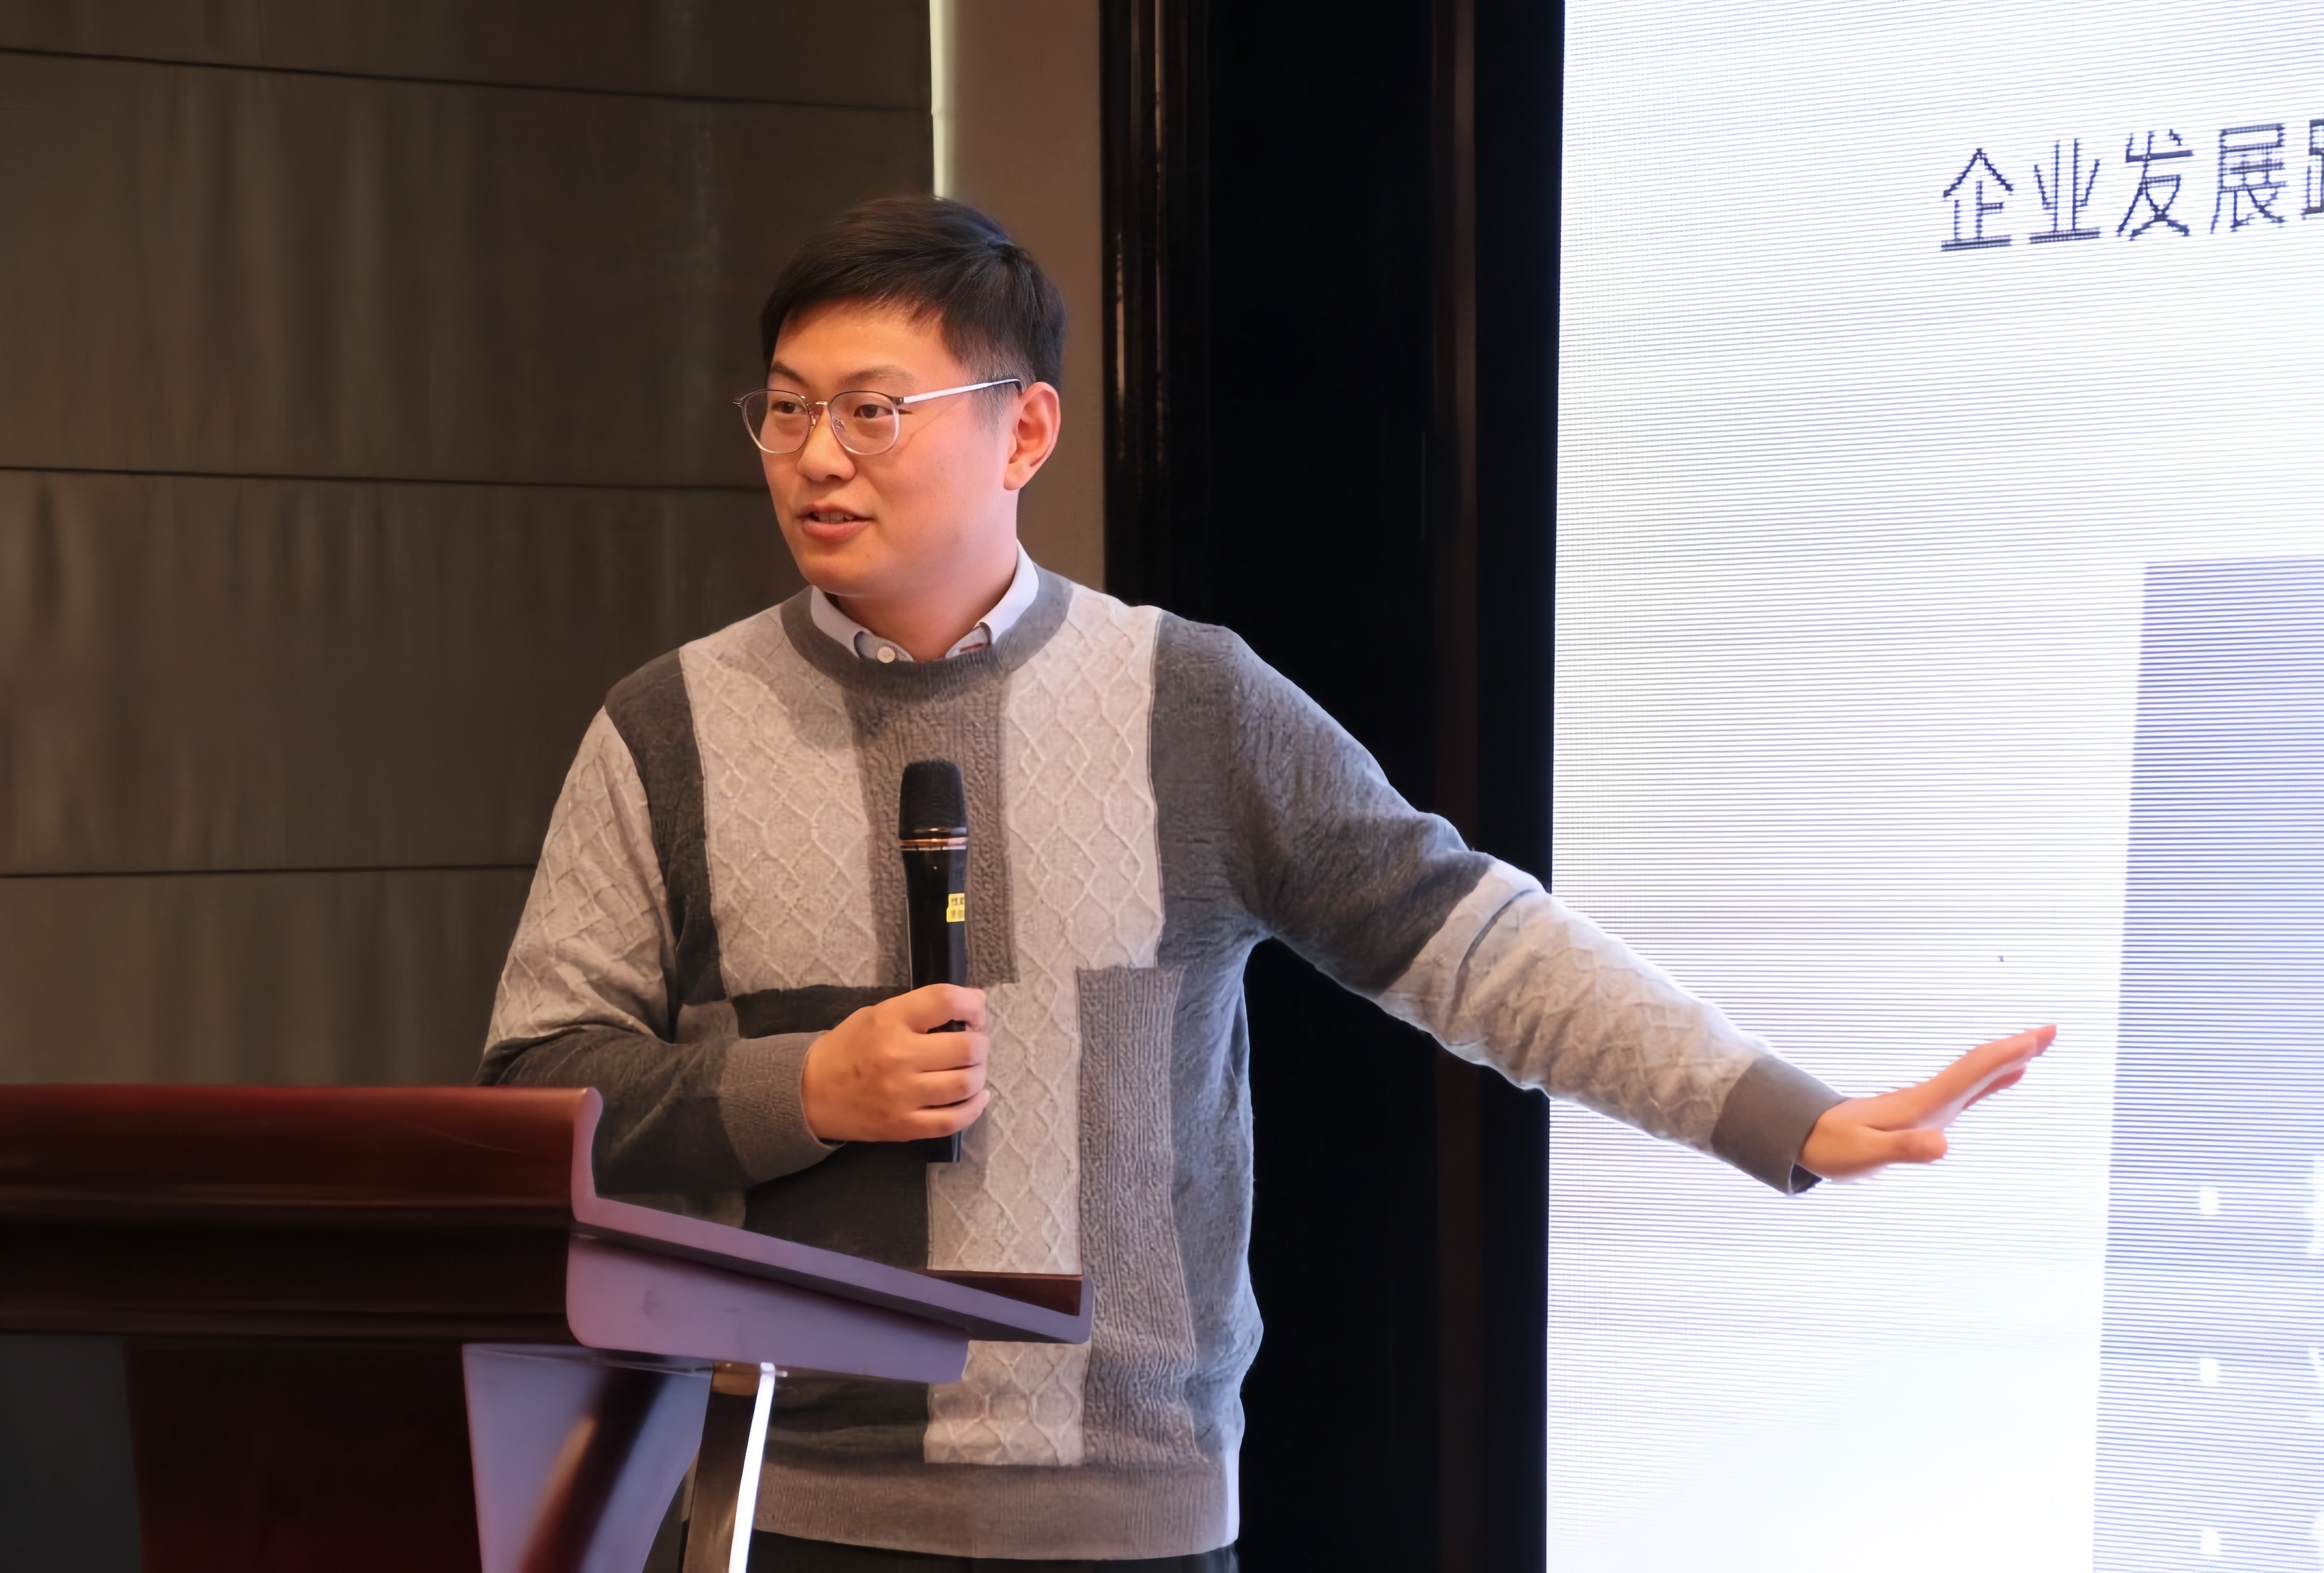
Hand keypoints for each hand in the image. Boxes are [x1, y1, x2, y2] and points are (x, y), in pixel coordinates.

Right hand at [800, 985, 990, 1143]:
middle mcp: (898, 1057)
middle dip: (980, 1043)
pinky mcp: (903, 1126)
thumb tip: (973, 1003)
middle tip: (974, 1043)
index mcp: (889, 1021)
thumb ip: (920, 1008)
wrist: (809, 1093)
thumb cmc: (848, 1049)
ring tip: (973, 1069)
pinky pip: (952, 1121)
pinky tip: (977, 1097)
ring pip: (965, 1084)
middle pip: (966, 1047)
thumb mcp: (876, 1014)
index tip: (976, 1009)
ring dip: (979, 1073)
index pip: (945, 1001)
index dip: (973, 1003)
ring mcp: (902, 1095)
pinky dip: (974, 1108)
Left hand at [1798, 1024, 2053, 1180]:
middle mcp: (1929, 1099)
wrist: (1809, 1138)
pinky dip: (1990, 1081)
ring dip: (2006, 1061)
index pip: (1969, 1074)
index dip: (2003, 1057)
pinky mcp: (1924, 1113)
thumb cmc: (1836, 1148)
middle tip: (2051, 1031)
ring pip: (1974, 1076)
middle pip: (1977, 1067)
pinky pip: (1965, 1091)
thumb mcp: (1868, 1153)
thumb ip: (1905, 1148)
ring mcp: (1928, 1104)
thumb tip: (1943, 1145)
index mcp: (1921, 1104)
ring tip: (2036, 1046)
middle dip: (2014, 1050)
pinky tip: (2005, 1079)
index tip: (2034, 1039)